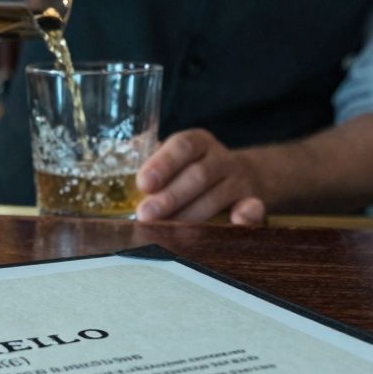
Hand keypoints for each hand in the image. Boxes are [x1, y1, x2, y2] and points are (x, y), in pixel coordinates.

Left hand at [135, 129, 265, 224]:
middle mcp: (220, 158)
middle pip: (198, 175)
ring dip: (190, 215)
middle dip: (170, 197)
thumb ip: (149, 156)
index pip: (182, 147)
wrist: (241, 176)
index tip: (143, 183)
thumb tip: (119, 152)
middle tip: (145, 215)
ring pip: (216, 196)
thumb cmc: (192, 169)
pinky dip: (246, 217)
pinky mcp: (252, 202)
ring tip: (166, 231)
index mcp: (198, 142)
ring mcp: (238, 180)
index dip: (163, 164)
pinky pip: (252, 209)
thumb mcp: (175, 157)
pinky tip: (235, 223)